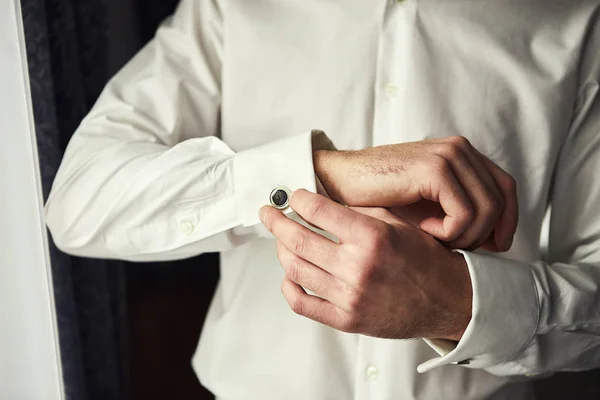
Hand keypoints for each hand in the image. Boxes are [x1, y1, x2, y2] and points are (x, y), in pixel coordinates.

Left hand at [259, 190, 471, 340]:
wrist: (447, 299)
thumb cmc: (423, 257)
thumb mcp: (397, 223)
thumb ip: (359, 211)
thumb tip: (320, 199)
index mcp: (372, 237)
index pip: (318, 211)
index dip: (297, 199)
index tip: (292, 196)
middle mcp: (358, 267)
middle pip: (297, 240)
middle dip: (276, 222)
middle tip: (268, 213)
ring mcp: (350, 297)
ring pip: (295, 268)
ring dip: (281, 249)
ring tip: (280, 239)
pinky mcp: (347, 320)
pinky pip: (302, 304)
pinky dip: (289, 286)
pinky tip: (290, 273)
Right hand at [313, 136, 517, 251]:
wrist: (341, 182)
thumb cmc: (380, 198)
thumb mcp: (429, 206)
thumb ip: (462, 214)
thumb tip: (496, 240)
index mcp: (461, 153)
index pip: (506, 187)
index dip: (508, 220)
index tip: (496, 246)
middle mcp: (459, 148)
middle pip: (501, 200)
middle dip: (485, 233)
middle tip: (456, 247)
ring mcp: (449, 155)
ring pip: (487, 210)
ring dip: (464, 235)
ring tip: (435, 237)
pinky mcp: (435, 169)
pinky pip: (464, 213)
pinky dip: (450, 231)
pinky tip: (425, 229)